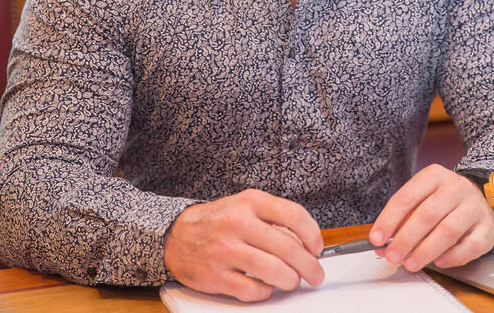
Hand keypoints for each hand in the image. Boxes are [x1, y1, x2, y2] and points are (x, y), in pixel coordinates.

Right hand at [164, 188, 324, 301]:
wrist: (176, 235)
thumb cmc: (219, 221)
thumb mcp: (245, 206)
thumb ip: (273, 219)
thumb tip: (305, 243)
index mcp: (250, 202)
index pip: (294, 215)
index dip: (313, 235)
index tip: (318, 248)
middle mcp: (238, 223)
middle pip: (288, 247)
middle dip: (309, 265)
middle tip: (315, 273)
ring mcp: (225, 250)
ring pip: (273, 271)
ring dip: (291, 280)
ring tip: (293, 281)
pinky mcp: (215, 275)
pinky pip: (252, 290)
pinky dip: (266, 292)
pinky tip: (266, 287)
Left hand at [369, 164, 493, 271]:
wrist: (481, 196)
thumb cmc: (445, 200)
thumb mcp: (422, 199)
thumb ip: (402, 220)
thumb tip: (383, 244)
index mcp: (434, 176)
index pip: (407, 197)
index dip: (389, 219)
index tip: (377, 238)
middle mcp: (456, 188)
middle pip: (427, 215)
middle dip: (406, 239)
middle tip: (393, 255)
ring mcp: (474, 207)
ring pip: (448, 231)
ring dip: (425, 251)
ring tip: (411, 263)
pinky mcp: (487, 227)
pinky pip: (469, 246)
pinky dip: (452, 257)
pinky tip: (439, 261)